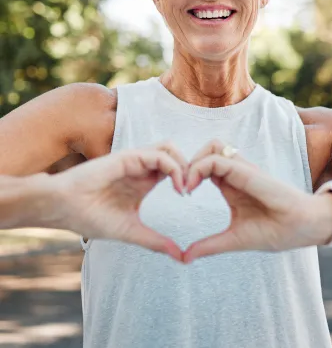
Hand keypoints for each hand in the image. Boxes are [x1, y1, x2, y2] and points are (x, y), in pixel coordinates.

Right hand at [51, 143, 187, 261]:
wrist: (63, 208)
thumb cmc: (90, 217)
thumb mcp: (131, 231)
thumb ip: (156, 241)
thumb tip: (180, 257)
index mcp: (144, 182)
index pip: (174, 170)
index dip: (188, 179)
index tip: (191, 200)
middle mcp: (142, 168)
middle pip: (176, 155)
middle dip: (191, 168)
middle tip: (193, 190)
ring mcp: (135, 161)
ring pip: (170, 148)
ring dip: (184, 164)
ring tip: (185, 188)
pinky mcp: (128, 157)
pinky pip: (159, 154)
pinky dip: (173, 167)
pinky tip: (177, 186)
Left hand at [182, 140, 331, 262]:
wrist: (305, 228)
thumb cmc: (275, 231)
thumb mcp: (234, 239)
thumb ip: (210, 245)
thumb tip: (184, 258)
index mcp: (230, 185)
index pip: (204, 166)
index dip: (188, 175)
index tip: (180, 194)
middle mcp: (235, 173)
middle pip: (205, 151)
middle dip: (187, 163)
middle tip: (179, 187)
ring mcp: (242, 170)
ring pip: (211, 146)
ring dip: (194, 161)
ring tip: (186, 185)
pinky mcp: (247, 171)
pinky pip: (218, 158)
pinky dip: (200, 167)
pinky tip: (192, 187)